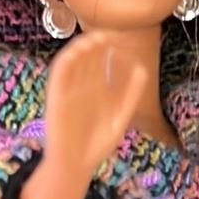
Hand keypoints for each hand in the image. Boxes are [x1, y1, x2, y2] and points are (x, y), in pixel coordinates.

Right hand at [20, 32, 148, 198]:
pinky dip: (66, 61)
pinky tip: (77, 52)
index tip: (120, 37)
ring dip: (81, 48)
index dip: (109, 46)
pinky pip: (59, 75)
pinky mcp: (56, 97)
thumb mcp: (119, 117)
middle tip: (110, 33)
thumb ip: (130, 94)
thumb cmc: (96, 144)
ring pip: (73, 62)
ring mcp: (69, 90)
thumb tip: (141, 68)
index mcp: (97, 88)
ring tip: (95, 39)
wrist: (76, 165)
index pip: (102, 60)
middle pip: (88, 57)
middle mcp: (82, 86)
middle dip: (97, 43)